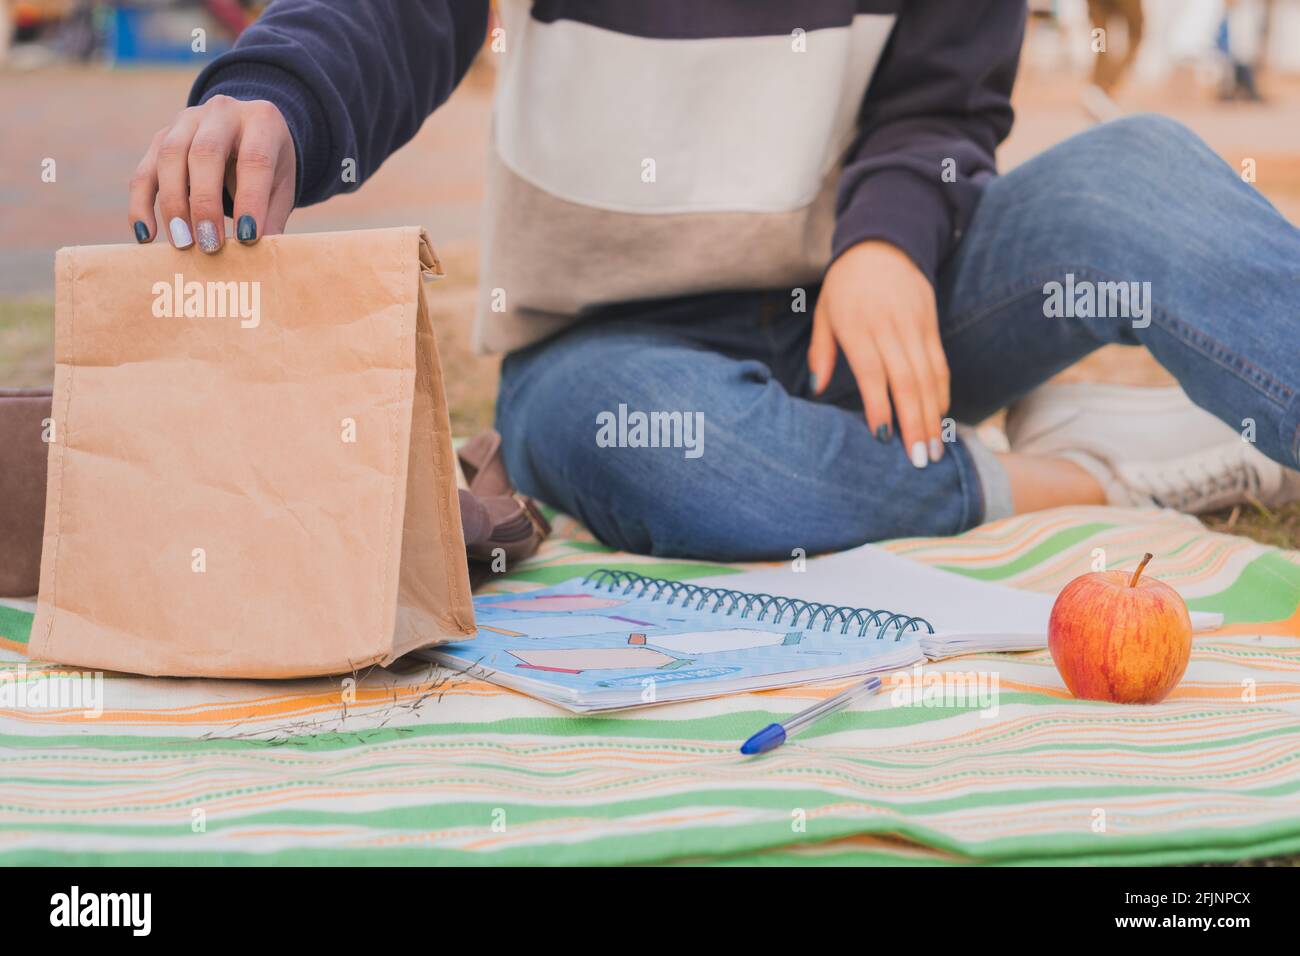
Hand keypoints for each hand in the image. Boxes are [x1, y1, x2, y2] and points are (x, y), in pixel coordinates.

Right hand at [128, 95, 296, 251]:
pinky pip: (144, 171)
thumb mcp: (281, 185)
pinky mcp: (161, 137)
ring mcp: (186, 120)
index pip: (255, 160)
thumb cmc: (270, 165)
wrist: (247, 131)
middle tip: (210, 245)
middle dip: (205, 203)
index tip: (247, 238)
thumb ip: (272, 216)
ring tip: (183, 244)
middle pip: (205, 153)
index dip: (250, 200)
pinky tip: (146, 235)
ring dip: (173, 205)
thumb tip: (263, 256)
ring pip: (170, 157)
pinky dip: (141, 204)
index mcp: (261, 121)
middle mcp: (222, 112)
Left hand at [808, 240, 949, 467]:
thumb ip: (821, 351)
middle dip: (914, 423)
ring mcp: (915, 326)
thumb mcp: (824, 312)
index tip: (884, 436)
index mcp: (857, 326)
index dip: (879, 405)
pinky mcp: (931, 325)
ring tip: (934, 450)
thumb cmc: (845, 285)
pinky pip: (940, 364)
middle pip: (907, 381)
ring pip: (929, 377)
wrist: (883, 243)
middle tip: (919, 460)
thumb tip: (817, 388)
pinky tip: (941, 418)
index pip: (872, 372)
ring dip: (932, 416)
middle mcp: (890, 328)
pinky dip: (942, 393)